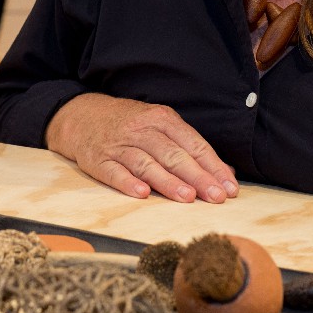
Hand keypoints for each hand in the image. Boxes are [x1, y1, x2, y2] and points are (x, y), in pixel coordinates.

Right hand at [44, 92, 239, 203]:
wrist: (83, 115)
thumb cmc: (131, 124)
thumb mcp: (160, 124)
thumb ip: (190, 147)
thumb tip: (225, 173)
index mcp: (162, 119)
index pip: (193, 144)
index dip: (212, 166)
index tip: (229, 187)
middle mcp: (142, 129)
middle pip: (173, 155)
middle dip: (197, 176)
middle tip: (216, 196)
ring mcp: (119, 144)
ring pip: (147, 163)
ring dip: (168, 182)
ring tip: (187, 197)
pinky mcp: (98, 159)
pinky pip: (114, 172)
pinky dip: (127, 182)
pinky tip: (142, 194)